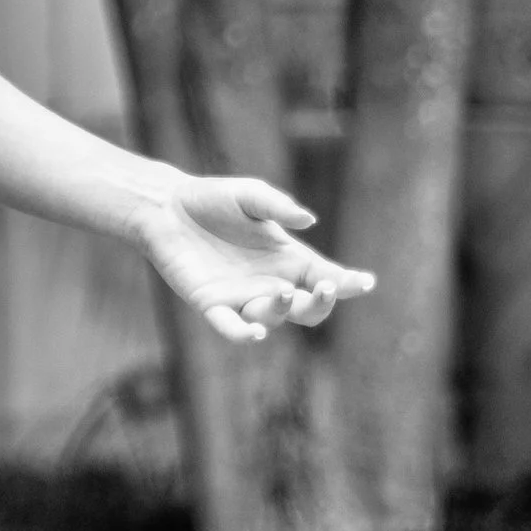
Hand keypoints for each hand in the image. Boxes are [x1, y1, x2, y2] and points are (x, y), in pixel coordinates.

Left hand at [134, 174, 373, 345]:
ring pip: (273, 318)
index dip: (347, 283)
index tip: (365, 283)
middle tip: (325, 288)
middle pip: (307, 309)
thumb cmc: (213, 199)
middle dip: (321, 303)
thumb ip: (279, 207)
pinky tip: (255, 333)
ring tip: (283, 292)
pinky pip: (231, 327)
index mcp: (288, 259)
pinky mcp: (211, 305)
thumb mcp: (251, 195)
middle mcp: (270, 283)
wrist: (166, 208)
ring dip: (282, 310)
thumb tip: (308, 219)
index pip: (326, 277)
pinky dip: (244, 334)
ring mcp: (242, 297)